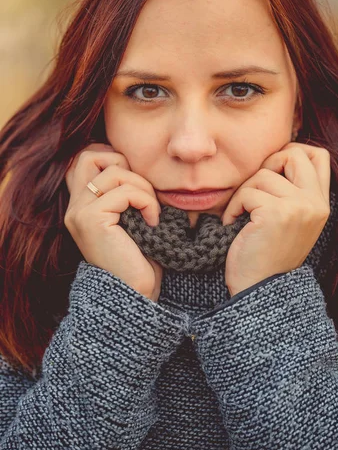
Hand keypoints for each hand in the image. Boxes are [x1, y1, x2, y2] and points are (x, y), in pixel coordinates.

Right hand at [64, 143, 162, 301]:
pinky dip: (146, 202)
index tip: (137, 186)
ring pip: (114, 171)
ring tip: (152, 212)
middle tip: (143, 194)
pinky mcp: (90, 219)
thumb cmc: (140, 259)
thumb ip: (125, 193)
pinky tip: (152, 222)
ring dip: (143, 188)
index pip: (85, 159)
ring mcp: (79, 212)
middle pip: (91, 155)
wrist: (135, 294)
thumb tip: (137, 165)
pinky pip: (124, 191)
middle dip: (125, 165)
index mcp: (82, 206)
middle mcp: (74, 207)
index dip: (113, 159)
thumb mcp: (131, 218)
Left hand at [221, 142, 330, 296]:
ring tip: (240, 216)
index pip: (318, 156)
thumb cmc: (267, 255)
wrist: (260, 292)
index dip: (293, 151)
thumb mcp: (289, 220)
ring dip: (243, 193)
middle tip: (254, 189)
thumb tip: (277, 156)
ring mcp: (299, 207)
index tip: (272, 169)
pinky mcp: (277, 213)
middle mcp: (315, 203)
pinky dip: (233, 207)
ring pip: (263, 174)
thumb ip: (292, 191)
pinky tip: (233, 225)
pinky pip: (247, 193)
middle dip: (267, 164)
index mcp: (321, 204)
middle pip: (293, 154)